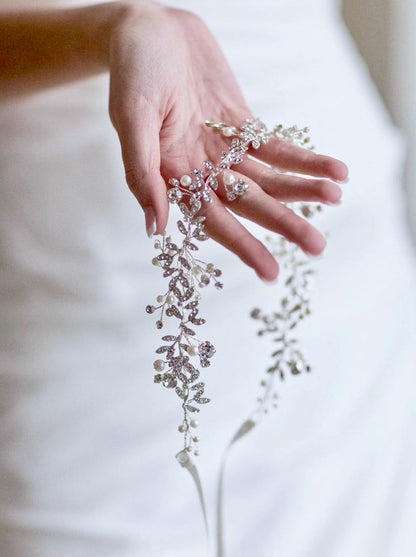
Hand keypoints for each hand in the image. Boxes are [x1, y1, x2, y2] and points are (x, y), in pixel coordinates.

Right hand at [109, 1, 347, 280]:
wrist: (152, 29)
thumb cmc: (134, 70)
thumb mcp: (131, 115)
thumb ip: (142, 170)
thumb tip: (155, 227)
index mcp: (172, 176)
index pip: (212, 220)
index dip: (242, 246)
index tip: (271, 272)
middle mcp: (201, 170)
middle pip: (248, 205)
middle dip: (284, 223)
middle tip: (317, 246)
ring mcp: (224, 150)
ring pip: (269, 178)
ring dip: (302, 190)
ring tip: (335, 197)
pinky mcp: (241, 126)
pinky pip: (276, 148)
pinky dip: (303, 159)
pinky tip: (332, 169)